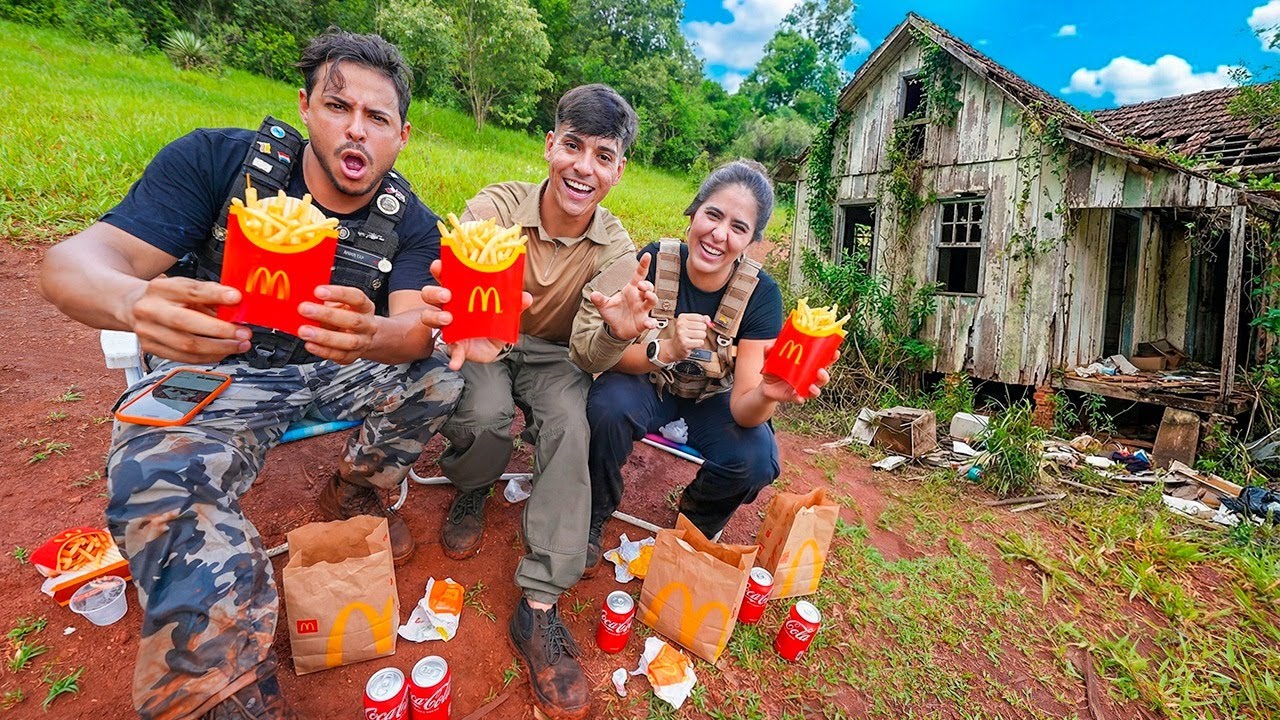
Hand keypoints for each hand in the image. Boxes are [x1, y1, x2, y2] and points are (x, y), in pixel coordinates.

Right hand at [125, 276, 250, 362]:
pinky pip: (184, 358)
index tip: (236, 298)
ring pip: (186, 345)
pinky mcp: (151, 349)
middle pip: (186, 322)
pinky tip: (222, 352)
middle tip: (243, 333)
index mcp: (160, 289)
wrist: (132, 305)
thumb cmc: (166, 296)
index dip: (215, 295)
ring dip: (219, 348)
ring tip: (238, 345)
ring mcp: (148, 331)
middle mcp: (150, 310)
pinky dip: (207, 356)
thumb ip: (208, 295)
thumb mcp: (184, 287)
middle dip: (220, 330)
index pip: (189, 291)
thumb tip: (236, 306)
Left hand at [296, 284, 376, 364]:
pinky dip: (323, 351)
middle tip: (305, 310)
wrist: (360, 335)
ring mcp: (362, 342)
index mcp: (365, 307)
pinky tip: (310, 345)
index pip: (356, 298)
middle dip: (326, 315)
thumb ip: (325, 301)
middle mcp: (367, 325)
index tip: (318, 291)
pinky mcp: (352, 356)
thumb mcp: (339, 304)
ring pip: (348, 341)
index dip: (338, 293)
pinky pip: (339, 356)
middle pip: (353, 320)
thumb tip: (304, 296)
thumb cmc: (346, 316)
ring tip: (304, 331)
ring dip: (324, 336)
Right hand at [420, 259, 532, 369]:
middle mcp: (449, 307)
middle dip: (434, 292)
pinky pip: (451, 351)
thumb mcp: (505, 309)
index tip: (439, 266)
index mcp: (460, 294)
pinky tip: (455, 363)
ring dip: (436, 317)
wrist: (496, 345)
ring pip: (430, 318)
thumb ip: (514, 303)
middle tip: (447, 296)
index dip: (439, 270)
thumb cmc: (494, 320)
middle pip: (430, 295)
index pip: (445, 277)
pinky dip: (453, 357)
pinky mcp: (455, 345)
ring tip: (449, 319)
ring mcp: (449, 326)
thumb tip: (526, 297)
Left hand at [588, 254, 657, 340]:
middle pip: (648, 287)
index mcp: (630, 290)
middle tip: (641, 285)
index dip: (643, 265)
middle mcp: (639, 298)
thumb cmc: (613, 313)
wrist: (616, 328)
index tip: (647, 255)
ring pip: (652, 300)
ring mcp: (642, 309)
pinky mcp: (644, 322)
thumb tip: (593, 294)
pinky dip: (652, 322)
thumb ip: (599, 299)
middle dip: (647, 285)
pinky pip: (651, 321)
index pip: (639, 275)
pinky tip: (650, 324)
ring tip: (648, 296)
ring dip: (652, 297)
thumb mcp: (604, 305)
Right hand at [668, 313, 710, 361]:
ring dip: (700, 339)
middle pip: (703, 326)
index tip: (695, 328)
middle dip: (701, 332)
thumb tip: (709, 321)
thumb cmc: (683, 335)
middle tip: (692, 335)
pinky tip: (692, 344)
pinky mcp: (685, 343)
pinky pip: (701, 342)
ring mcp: (682, 334)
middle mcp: (681, 324)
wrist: (674, 348)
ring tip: (692, 339)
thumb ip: (702, 320)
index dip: (702, 324)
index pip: (701, 318)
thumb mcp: (691, 324)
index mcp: (682, 317)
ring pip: (703, 334)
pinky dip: (698, 344)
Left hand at [757, 343, 836, 403]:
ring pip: (816, 390)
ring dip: (816, 388)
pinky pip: (800, 399)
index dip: (831, 357)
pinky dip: (800, 398)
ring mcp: (804, 388)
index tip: (835, 352)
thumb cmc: (775, 369)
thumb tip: (769, 346)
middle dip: (825, 374)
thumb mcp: (771, 359)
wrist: (766, 386)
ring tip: (812, 386)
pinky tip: (798, 396)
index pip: (824, 361)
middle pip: (823, 377)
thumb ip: (770, 352)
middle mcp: (809, 377)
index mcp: (809, 365)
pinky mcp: (795, 397)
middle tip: (821, 371)